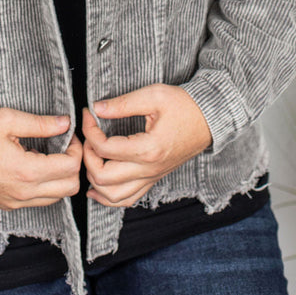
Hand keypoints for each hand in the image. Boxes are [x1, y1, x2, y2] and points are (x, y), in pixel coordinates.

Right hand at [0, 108, 81, 209]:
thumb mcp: (7, 119)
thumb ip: (40, 123)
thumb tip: (65, 123)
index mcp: (26, 171)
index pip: (70, 167)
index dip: (76, 148)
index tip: (69, 135)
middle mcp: (24, 193)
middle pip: (71, 188)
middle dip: (74, 165)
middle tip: (65, 146)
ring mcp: (16, 203)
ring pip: (58, 198)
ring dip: (62, 178)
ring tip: (52, 156)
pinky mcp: (9, 206)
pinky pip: (40, 201)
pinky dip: (47, 186)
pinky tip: (37, 167)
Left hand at [82, 84, 211, 207]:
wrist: (209, 119)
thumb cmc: (184, 105)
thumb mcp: (153, 95)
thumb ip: (123, 103)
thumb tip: (97, 109)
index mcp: (148, 149)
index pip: (105, 148)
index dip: (89, 131)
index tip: (88, 114)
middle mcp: (149, 169)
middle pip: (103, 177)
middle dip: (87, 157)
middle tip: (86, 137)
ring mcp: (151, 177)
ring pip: (113, 196)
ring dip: (94, 179)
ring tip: (90, 157)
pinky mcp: (153, 179)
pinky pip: (127, 199)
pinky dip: (108, 196)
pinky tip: (97, 185)